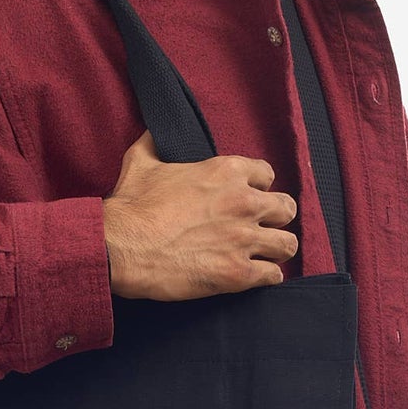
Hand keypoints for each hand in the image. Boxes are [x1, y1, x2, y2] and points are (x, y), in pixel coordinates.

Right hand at [101, 130, 299, 299]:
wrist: (120, 247)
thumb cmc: (131, 206)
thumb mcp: (140, 162)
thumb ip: (154, 143)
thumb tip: (151, 131)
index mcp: (226, 171)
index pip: (266, 174)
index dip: (258, 187)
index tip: (249, 197)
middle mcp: (243, 202)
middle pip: (285, 209)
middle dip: (276, 218)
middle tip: (261, 228)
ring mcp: (243, 239)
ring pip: (287, 245)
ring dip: (276, 249)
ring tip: (265, 255)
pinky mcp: (238, 273)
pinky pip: (273, 275)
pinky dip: (267, 277)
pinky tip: (257, 276)